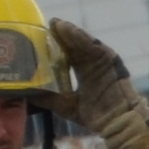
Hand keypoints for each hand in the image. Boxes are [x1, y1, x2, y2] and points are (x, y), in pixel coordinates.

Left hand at [49, 20, 141, 135]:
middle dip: (60, 36)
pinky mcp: (110, 59)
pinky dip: (80, 36)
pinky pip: (93, 44)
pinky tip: (66, 29)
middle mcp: (93, 64)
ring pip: (83, 43)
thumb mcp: (67, 106)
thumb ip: (50, 99)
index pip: (68, 56)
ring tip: (55, 24)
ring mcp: (102, 60)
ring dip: (69, 32)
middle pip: (74, 46)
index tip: (39, 39)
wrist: (119, 123)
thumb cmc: (98, 117)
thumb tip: (30, 94)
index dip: (55, 47)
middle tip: (45, 26)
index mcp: (85, 72)